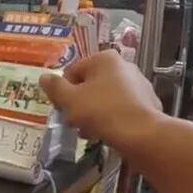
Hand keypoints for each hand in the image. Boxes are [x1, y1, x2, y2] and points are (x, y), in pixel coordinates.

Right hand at [38, 50, 163, 150]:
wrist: (141, 134)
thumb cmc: (101, 112)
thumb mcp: (70, 100)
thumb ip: (54, 87)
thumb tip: (44, 77)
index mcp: (104, 58)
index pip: (73, 72)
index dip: (63, 92)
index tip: (62, 110)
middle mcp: (124, 65)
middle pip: (90, 85)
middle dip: (79, 104)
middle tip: (73, 123)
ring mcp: (139, 84)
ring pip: (106, 98)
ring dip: (93, 113)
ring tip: (89, 132)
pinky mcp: (148, 103)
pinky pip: (121, 108)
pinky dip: (111, 118)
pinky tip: (106, 133)